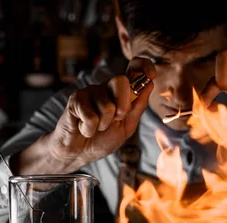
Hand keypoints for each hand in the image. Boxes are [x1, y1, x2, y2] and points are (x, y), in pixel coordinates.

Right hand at [46, 57, 155, 171]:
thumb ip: (138, 107)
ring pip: (107, 106)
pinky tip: (84, 128)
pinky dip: (89, 129)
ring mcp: (90, 91)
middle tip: (115, 120)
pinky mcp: (75, 99)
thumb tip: (149, 84)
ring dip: (103, 125)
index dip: (144, 65)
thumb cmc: (104, 138)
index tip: (151, 75)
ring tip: (96, 127)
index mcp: (122, 91)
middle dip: (122, 108)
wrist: (80, 153)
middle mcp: (106, 87)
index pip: (134, 67)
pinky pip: (91, 117)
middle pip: (120, 81)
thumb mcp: (128, 126)